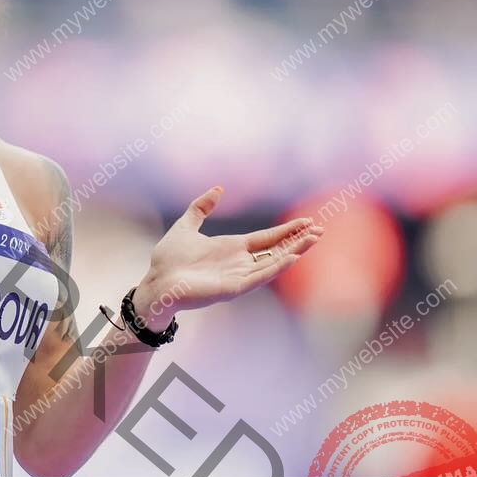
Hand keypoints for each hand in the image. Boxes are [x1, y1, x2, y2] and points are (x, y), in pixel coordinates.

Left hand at [133, 186, 322, 320]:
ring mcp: (238, 276)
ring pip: (273, 262)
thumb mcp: (186, 226)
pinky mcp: (233, 288)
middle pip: (276, 250)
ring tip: (313, 240)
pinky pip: (259, 277)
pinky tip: (291, 258)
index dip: (287, 230)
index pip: (267, 238)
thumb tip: (218, 189)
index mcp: (232, 248)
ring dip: (293, 252)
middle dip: (298, 241)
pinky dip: (276, 267)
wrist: (156, 282)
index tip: (307, 222)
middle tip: (320, 230)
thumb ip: (201, 208)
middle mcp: (239, 262)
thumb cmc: (168, 259)